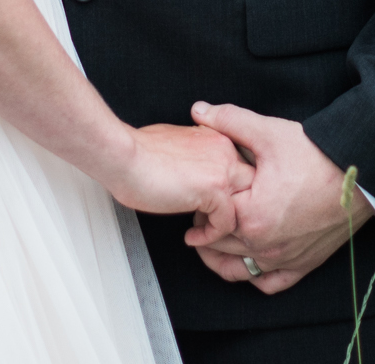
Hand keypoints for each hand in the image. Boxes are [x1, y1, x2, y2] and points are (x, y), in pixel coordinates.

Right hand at [107, 122, 254, 234]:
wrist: (124, 156)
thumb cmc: (138, 153)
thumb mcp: (176, 147)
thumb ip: (195, 159)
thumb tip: (196, 175)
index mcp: (216, 138)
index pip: (240, 169)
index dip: (229, 193)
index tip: (211, 210)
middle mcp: (225, 150)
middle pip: (251, 187)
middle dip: (235, 209)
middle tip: (213, 226)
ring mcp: (224, 169)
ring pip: (245, 206)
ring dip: (226, 226)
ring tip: (205, 235)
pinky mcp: (215, 189)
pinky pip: (227, 224)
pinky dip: (210, 236)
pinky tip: (193, 237)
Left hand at [184, 102, 370, 294]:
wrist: (361, 175)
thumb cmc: (317, 155)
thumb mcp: (269, 132)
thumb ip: (229, 121)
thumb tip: (198, 110)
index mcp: (251, 216)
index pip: (209, 217)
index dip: (201, 202)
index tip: (198, 193)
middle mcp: (265, 245)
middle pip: (219, 245)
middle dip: (205, 229)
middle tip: (202, 212)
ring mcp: (284, 259)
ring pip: (238, 270)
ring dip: (220, 258)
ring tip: (212, 242)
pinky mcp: (304, 264)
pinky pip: (270, 283)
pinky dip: (255, 276)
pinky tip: (248, 261)